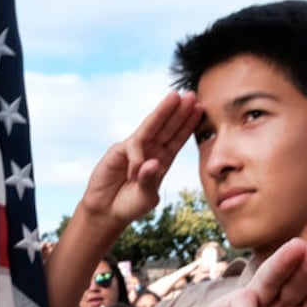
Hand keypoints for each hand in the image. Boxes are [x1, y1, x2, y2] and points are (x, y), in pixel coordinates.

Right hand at [79, 91, 201, 227]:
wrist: (106, 211)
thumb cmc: (129, 205)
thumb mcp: (146, 198)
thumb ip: (150, 182)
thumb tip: (152, 163)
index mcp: (163, 160)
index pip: (177, 138)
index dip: (188, 124)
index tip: (200, 109)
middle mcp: (150, 151)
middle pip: (167, 127)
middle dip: (178, 111)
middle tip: (191, 94)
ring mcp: (134, 149)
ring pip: (151, 127)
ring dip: (163, 112)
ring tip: (175, 97)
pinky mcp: (118, 152)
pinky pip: (133, 148)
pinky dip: (137, 159)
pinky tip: (135, 174)